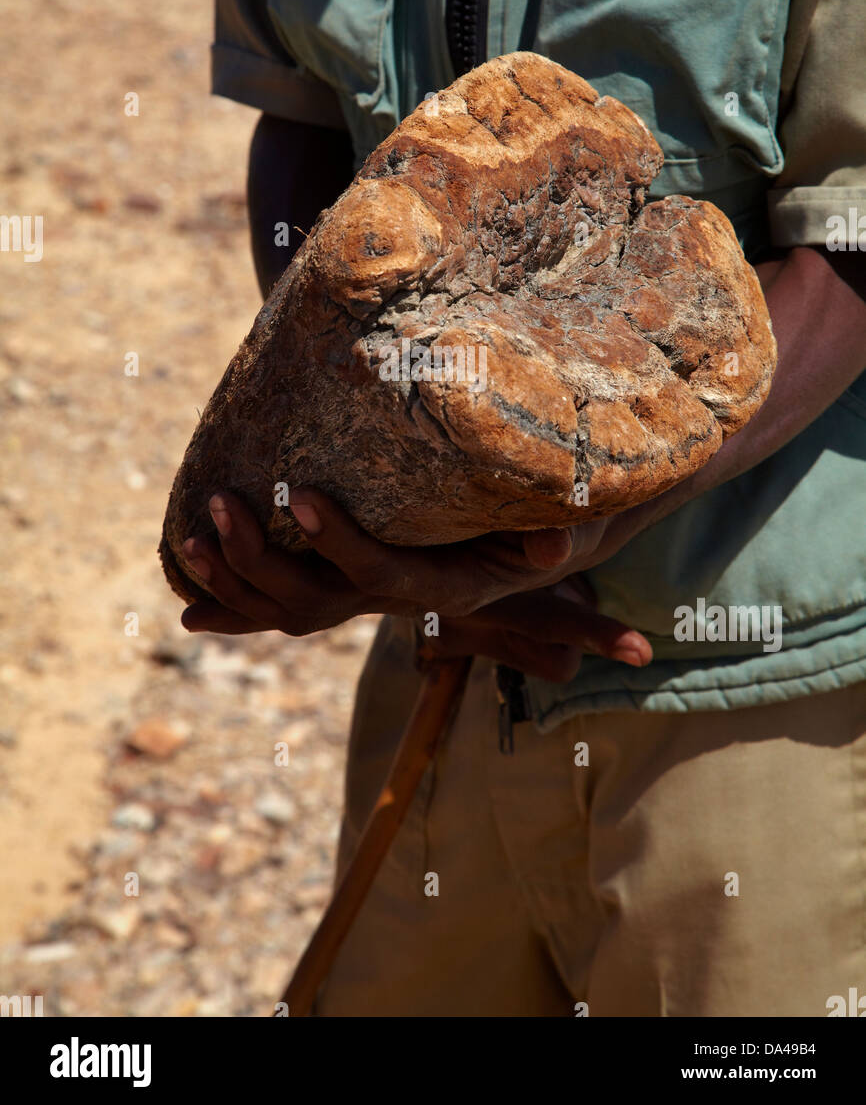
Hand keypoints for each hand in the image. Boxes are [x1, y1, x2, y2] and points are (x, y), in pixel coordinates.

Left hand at [179, 489, 651, 681]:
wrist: (527, 562)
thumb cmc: (544, 538)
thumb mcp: (561, 536)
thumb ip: (559, 540)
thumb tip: (553, 549)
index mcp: (437, 587)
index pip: (378, 574)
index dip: (336, 542)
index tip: (298, 492)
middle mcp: (391, 602)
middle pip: (313, 600)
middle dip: (260, 558)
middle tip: (222, 502)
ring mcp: (360, 598)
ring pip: (285, 609)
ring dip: (232, 583)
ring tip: (190, 538)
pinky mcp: (343, 586)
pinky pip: (280, 611)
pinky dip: (235, 609)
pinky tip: (189, 605)